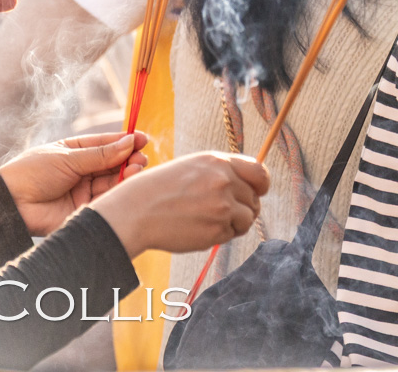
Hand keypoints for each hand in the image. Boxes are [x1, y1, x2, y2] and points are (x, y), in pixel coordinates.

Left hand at [0, 132, 147, 235]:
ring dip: (126, 174)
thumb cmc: (32, 172)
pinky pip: (105, 200)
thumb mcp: (68, 158)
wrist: (10, 203)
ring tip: (137, 167)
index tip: (143, 139)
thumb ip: (101, 154)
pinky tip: (127, 183)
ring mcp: (83, 191)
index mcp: (75, 152)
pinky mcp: (83, 211)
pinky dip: (118, 192)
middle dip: (128, 159)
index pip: (105, 144)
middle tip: (141, 157)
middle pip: (112, 163)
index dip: (124, 141)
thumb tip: (130, 142)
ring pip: (112, 181)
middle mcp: (81, 171)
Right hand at [90, 150, 269, 257]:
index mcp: (218, 162)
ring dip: (235, 224)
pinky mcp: (217, 229)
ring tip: (211, 222)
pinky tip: (200, 230)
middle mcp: (224, 181)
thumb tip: (246, 187)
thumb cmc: (159, 190)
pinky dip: (220, 236)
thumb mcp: (192, 168)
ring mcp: (222, 205)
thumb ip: (220, 173)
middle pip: (254, 199)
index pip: (259, 172)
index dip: (261, 185)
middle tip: (224, 214)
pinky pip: (231, 235)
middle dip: (244, 208)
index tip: (258, 192)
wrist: (135, 212)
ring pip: (247, 219)